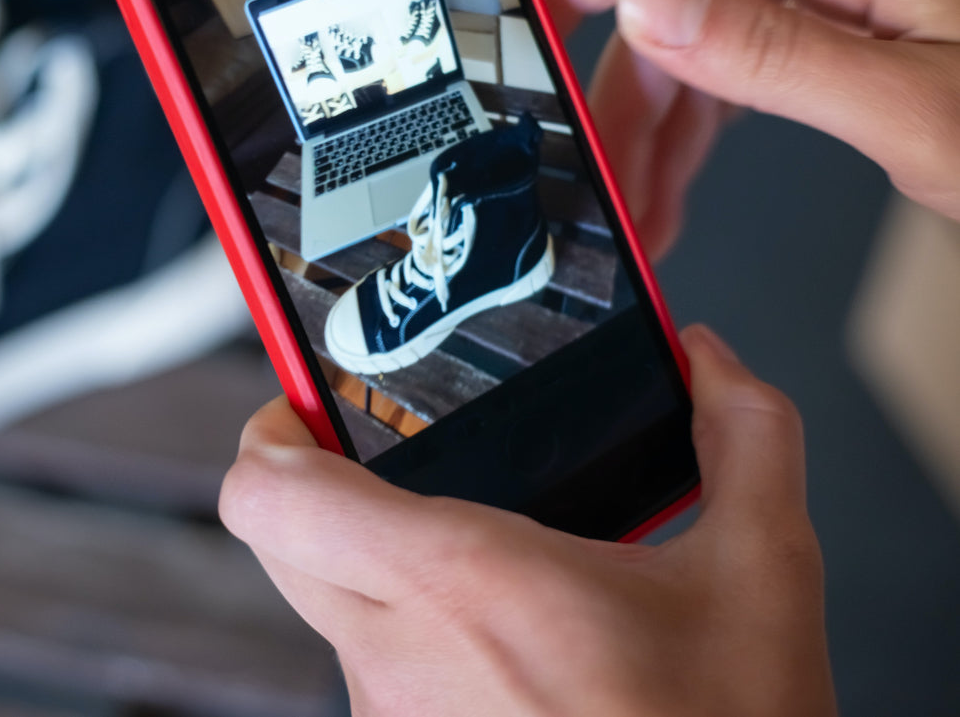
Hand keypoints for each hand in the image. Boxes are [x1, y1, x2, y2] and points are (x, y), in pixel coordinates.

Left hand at [220, 327, 834, 716]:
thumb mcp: (764, 575)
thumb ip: (743, 437)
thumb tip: (711, 361)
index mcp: (463, 582)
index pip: (270, 497)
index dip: (267, 437)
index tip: (304, 409)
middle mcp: (400, 656)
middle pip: (278, 541)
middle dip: (313, 487)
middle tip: (378, 460)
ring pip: (327, 609)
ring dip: (375, 570)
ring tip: (476, 562)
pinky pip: (370, 671)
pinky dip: (411, 638)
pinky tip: (498, 639)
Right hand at [536, 0, 959, 258]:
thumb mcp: (913, 113)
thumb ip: (774, 53)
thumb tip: (646, 3)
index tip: (527, 36)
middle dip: (623, 91)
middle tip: (597, 176)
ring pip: (704, 31)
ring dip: (657, 121)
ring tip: (637, 207)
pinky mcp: (857, 12)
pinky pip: (747, 52)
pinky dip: (704, 118)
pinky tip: (675, 176)